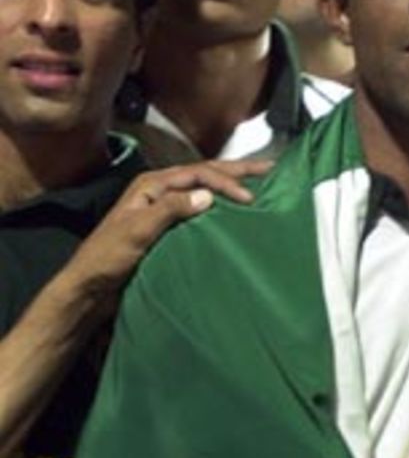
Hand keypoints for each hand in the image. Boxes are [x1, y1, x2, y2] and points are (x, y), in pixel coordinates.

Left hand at [54, 158, 270, 313]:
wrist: (90, 287)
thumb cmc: (107, 259)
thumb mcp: (136, 231)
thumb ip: (169, 210)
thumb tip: (207, 195)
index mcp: (151, 185)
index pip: (198, 174)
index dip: (225, 182)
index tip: (248, 198)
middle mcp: (160, 191)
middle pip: (204, 173)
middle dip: (237, 171)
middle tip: (270, 169)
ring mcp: (165, 208)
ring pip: (205, 188)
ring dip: (232, 184)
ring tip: (260, 183)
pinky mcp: (171, 227)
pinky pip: (202, 208)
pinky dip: (223, 204)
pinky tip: (238, 210)